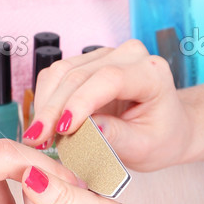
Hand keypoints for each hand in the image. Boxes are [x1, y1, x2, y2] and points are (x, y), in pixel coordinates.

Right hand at [21, 39, 192, 171]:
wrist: (167, 127)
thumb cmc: (161, 137)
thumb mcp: (144, 147)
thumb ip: (117, 138)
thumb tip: (86, 130)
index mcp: (152, 73)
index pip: (110, 78)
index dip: (81, 101)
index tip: (62, 129)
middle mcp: (128, 56)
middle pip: (79, 74)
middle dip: (53, 109)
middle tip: (37, 139)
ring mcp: (105, 55)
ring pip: (61, 72)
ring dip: (44, 104)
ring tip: (38, 136)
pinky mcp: (87, 63)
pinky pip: (56, 75)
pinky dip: (45, 99)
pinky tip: (44, 123)